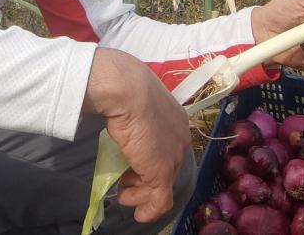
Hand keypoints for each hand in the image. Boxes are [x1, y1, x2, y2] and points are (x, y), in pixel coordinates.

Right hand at [83, 47, 190, 222]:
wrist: (128, 91)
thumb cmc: (128, 90)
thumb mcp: (137, 102)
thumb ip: (138, 114)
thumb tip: (127, 120)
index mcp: (176, 119)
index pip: (168, 147)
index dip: (150, 159)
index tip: (133, 164)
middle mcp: (179, 138)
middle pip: (166, 167)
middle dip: (145, 179)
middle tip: (125, 183)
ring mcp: (172, 157)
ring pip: (161, 185)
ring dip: (141, 195)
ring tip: (123, 194)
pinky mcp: (162, 173)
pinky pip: (160, 200)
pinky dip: (150, 210)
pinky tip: (139, 215)